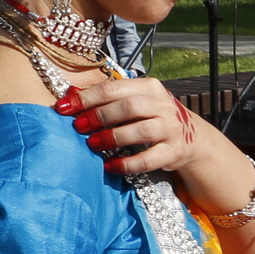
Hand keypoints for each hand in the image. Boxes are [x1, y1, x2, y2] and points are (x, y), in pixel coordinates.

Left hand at [63, 77, 210, 176]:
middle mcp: (162, 105)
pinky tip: (109, 166)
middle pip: (129, 107)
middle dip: (100, 116)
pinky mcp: (173, 152)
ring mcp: (170, 129)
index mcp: (149, 87)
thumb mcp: (134, 100)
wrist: (190, 136)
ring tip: (92, 144)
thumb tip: (70, 96)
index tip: (64, 108)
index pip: (113, 88)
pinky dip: (127, 164)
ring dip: (113, 137)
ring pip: (141, 131)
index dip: (87, 98)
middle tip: (79, 126)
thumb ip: (108, 98)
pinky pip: (149, 159)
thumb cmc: (151, 116)